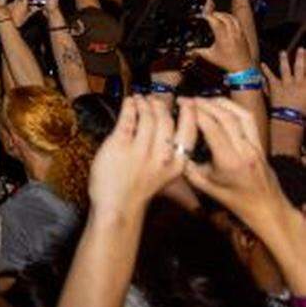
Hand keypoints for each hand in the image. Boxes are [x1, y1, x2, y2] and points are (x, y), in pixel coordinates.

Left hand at [88, 96, 192, 215]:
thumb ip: (170, 153)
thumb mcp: (165, 175)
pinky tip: (129, 103)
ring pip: (147, 116)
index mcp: (177, 164)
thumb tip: (169, 124)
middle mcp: (161, 156)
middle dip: (160, 105)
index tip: (187, 101)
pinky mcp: (119, 145)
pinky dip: (129, 107)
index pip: (189, 131)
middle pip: (166, 120)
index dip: (189, 112)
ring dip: (144, 104)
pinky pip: (127, 119)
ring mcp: (139, 150)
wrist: (116, 207)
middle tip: (155, 100)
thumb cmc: (139, 190)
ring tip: (140, 99)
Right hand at [179, 97, 287, 228]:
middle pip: (225, 117)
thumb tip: (172, 145)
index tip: (181, 104)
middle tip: (187, 99)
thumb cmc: (232, 199)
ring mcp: (255, 145)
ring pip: (239, 114)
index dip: (195, 112)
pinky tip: (220, 106)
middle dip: (204, 104)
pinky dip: (233, 108)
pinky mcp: (260, 142)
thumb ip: (187, 166)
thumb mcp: (204, 186)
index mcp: (229, 161)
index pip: (212, 127)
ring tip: (202, 100)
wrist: (265, 206)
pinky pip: (248, 119)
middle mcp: (244, 150)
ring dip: (220, 103)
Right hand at [190, 12, 251, 72]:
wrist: (242, 68)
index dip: (208, 16)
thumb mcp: (210, 56)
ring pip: (232, 18)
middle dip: (215, 13)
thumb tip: (189, 50)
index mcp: (222, 38)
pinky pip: (237, 22)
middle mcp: (232, 34)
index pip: (215, 21)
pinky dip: (231, 18)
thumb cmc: (226, 62)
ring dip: (224, 14)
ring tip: (218, 15)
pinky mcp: (243, 35)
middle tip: (209, 14)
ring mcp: (239, 33)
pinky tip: (227, 20)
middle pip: (224, 17)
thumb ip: (198, 52)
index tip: (203, 15)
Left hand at [264, 49, 305, 112]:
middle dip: (301, 58)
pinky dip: (265, 71)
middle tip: (301, 49)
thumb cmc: (303, 113)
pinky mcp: (274, 88)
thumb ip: (305, 92)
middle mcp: (297, 83)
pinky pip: (269, 77)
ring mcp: (285, 84)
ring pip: (285, 69)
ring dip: (284, 60)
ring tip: (282, 52)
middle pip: (300, 67)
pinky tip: (262, 64)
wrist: (289, 118)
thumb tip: (303, 88)